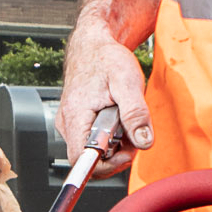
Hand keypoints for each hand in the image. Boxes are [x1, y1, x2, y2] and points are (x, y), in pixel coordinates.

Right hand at [60, 24, 153, 159]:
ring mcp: (70, 124)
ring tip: (125, 121)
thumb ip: (136, 114)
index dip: (107, 165)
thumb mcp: (127, 82)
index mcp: (76, 116)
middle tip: (133, 132)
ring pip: (92, 151)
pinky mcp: (76, 123)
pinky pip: (91, 142)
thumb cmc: (106, 59)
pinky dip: (109, 138)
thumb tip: (143, 141)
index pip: (82, 160)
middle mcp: (67, 123)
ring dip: (115, 146)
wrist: (93, 46)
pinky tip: (117, 120)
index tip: (127, 152)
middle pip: (89, 159)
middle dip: (116, 154)